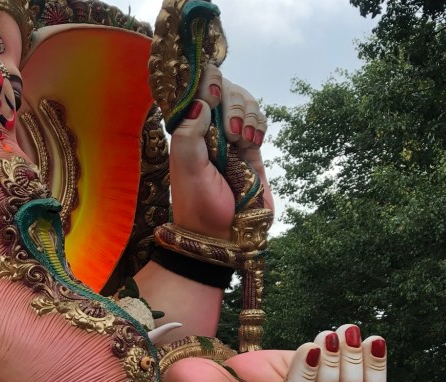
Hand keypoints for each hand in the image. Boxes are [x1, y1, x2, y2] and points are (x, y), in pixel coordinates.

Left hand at [163, 325, 386, 381]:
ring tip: (325, 335)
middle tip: (344, 333)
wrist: (200, 378)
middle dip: (354, 364)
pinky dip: (304, 372)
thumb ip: (329, 358)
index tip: (374, 340)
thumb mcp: (300, 364)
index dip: (376, 376)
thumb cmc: (250, 376)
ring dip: (331, 363)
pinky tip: (308, 347)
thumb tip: (365, 338)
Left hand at [167, 65, 273, 240]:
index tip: (212, 97)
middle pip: (225, 89)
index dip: (208, 84)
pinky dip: (259, 124)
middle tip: (229, 134)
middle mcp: (207, 129)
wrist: (222, 234)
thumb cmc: (198, 204)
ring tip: (241, 141)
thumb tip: (200, 101)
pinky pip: (259, 120)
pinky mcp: (251, 148)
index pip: (196, 89)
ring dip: (247, 115)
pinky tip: (252, 143)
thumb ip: (188, 134)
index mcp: (186, 130)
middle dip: (231, 104)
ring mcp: (230, 137)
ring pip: (245, 102)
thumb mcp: (186, 169)